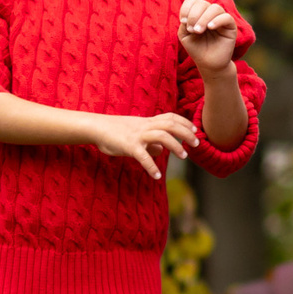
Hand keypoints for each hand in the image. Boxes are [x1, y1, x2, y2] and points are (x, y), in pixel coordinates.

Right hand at [85, 111, 199, 178]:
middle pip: (170, 124)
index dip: (185, 122)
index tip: (196, 130)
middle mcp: (145, 126)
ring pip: (161, 135)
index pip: (170, 117)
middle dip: (186, 133)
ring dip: (175, 146)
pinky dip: (151, 166)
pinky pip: (143, 156)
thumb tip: (161, 150)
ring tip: (184, 157)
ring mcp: (137, 135)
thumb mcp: (136, 135)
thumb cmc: (115, 132)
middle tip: (197, 144)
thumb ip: (150, 142)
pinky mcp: (129, 145)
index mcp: (147, 122)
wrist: (96, 128)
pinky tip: (157, 175)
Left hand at [177, 0, 238, 72]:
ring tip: (198, 31)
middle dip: (194, 15)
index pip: (193, 0)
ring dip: (204, 18)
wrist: (208, 64)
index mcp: (198, 13)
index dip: (186, 8)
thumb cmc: (196, 49)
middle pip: (203, 3)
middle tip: (192, 29)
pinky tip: (210, 28)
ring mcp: (221, 19)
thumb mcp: (184, 35)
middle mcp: (210, 13)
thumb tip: (190, 15)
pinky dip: (217, 20)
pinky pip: (226, 17)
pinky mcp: (231, 27)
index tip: (183, 21)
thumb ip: (185, 22)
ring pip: (215, 8)